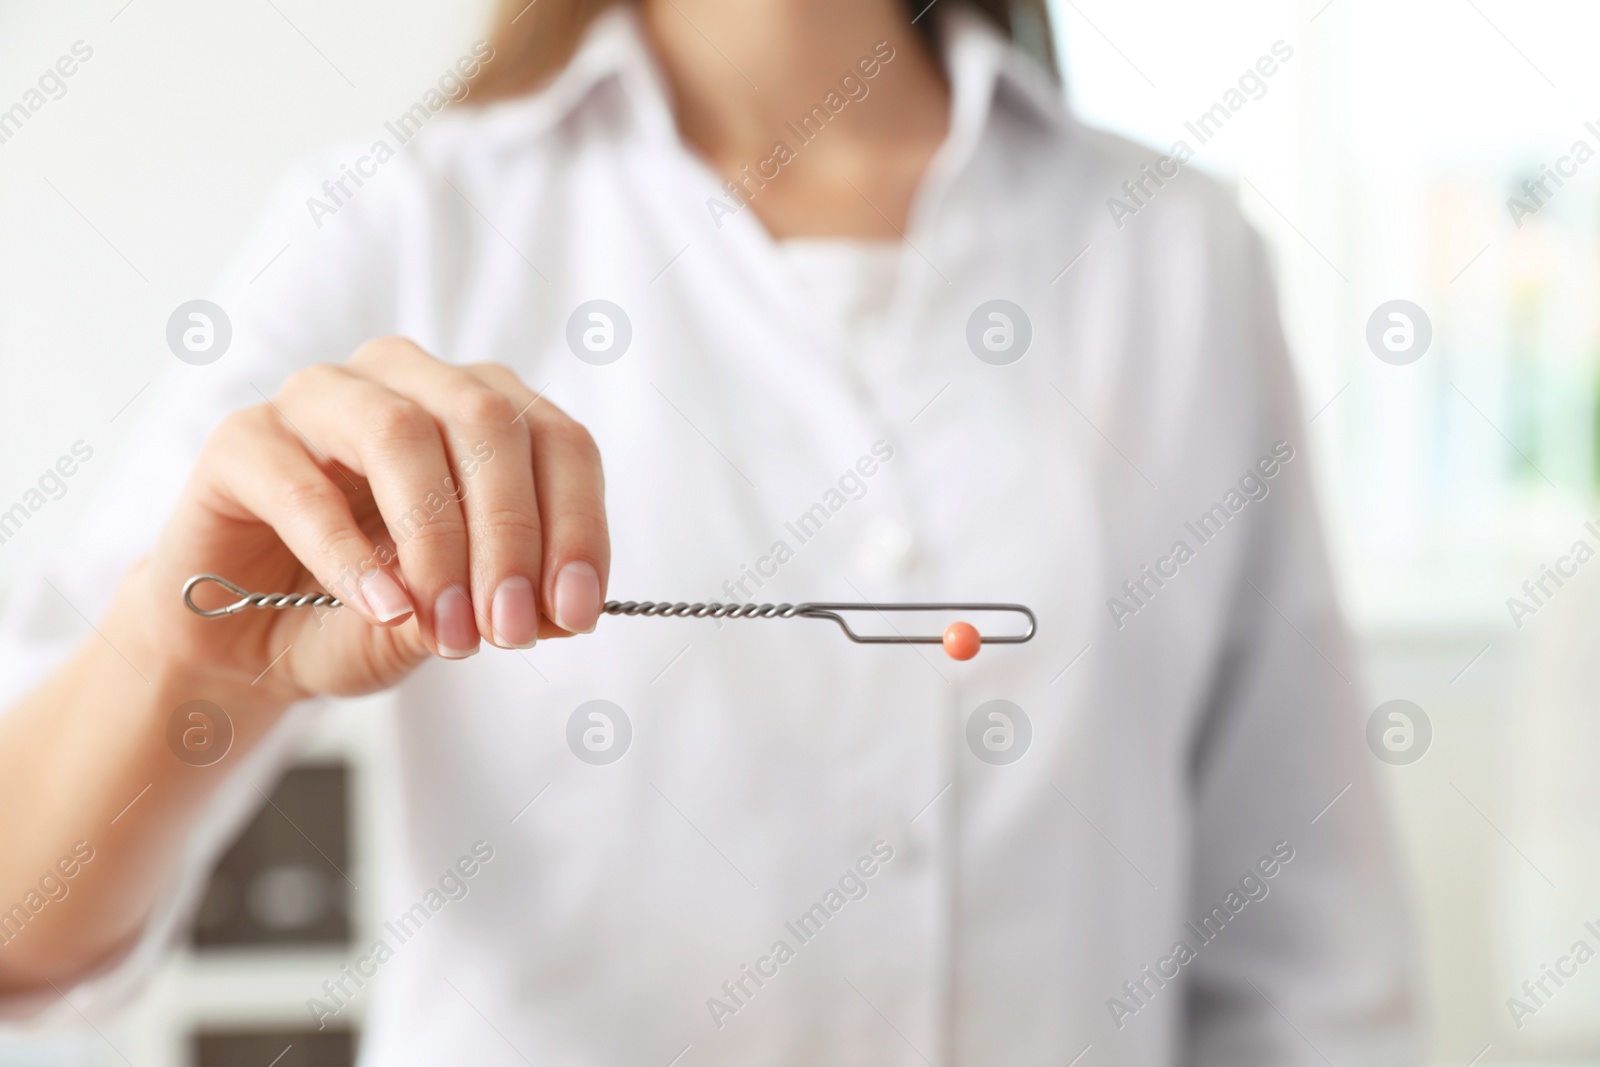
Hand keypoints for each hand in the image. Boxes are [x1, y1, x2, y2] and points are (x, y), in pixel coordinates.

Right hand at [126, 337, 608, 701]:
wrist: (251, 643)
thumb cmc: (366, 612)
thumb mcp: (454, 619)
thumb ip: (503, 602)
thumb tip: (561, 608)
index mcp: (480, 407)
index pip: (557, 442)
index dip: (578, 526)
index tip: (576, 612)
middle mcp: (408, 381)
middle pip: (486, 424)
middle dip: (509, 534)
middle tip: (509, 626)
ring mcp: (321, 398)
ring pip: (399, 435)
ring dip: (436, 540)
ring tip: (448, 626)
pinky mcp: (243, 438)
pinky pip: (302, 484)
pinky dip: (348, 554)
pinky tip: (380, 607)